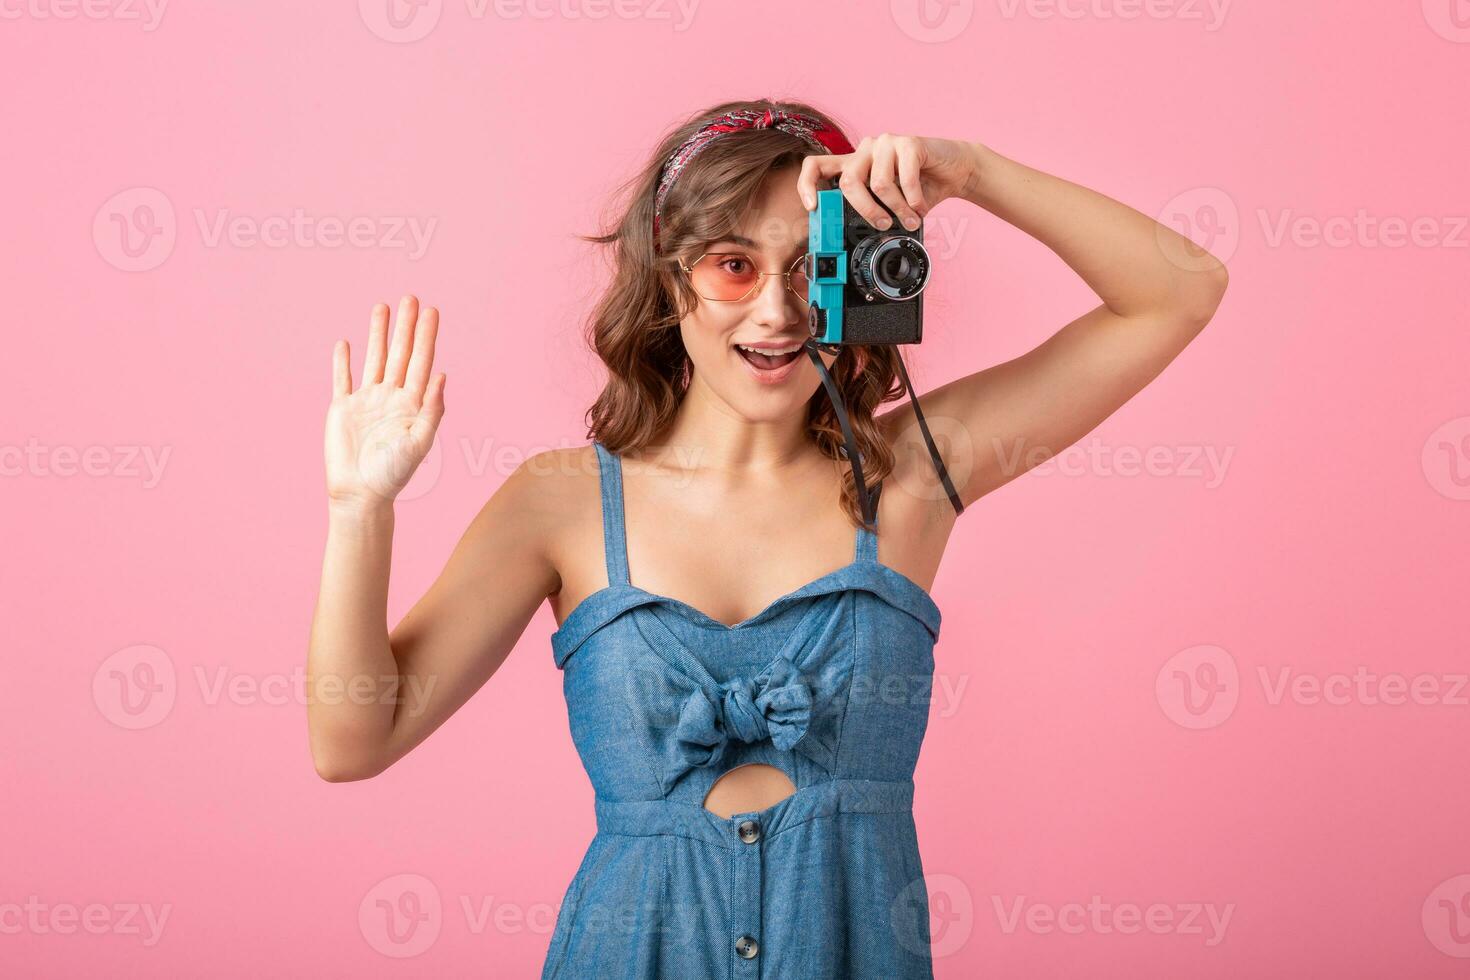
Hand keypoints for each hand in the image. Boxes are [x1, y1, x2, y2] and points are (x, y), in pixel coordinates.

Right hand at [325, 295, 444, 510]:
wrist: (360, 493)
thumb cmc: (394, 474)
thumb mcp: (419, 443)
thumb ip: (432, 410)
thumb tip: (442, 375)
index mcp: (413, 404)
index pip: (423, 362)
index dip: (427, 337)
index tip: (432, 312)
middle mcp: (391, 398)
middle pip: (401, 354)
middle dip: (406, 326)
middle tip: (411, 297)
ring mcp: (367, 401)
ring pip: (374, 359)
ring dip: (377, 334)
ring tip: (382, 308)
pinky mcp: (342, 408)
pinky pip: (342, 379)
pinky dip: (343, 361)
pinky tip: (345, 343)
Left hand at [796, 134, 980, 229]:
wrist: (954, 171)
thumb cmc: (919, 188)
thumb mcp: (888, 203)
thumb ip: (870, 210)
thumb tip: (850, 239)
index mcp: (854, 164)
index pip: (816, 166)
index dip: (807, 185)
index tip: (813, 207)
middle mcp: (865, 150)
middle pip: (848, 182)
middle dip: (866, 211)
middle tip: (884, 225)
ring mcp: (886, 142)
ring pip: (878, 184)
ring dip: (897, 209)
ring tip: (910, 218)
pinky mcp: (908, 142)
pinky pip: (905, 178)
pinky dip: (914, 200)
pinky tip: (921, 205)